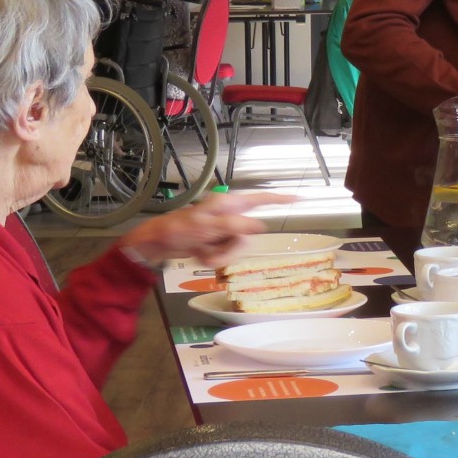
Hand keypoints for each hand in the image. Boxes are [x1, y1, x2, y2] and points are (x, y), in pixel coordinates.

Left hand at [120, 191, 294, 266]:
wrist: (156, 243)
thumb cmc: (177, 228)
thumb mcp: (206, 226)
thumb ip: (234, 225)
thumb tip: (260, 225)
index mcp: (229, 205)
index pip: (261, 200)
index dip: (281, 199)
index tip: (301, 198)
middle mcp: (229, 217)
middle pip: (249, 236)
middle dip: (231, 249)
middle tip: (212, 250)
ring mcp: (223, 232)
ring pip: (238, 249)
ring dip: (220, 256)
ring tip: (201, 253)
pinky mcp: (216, 244)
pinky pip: (226, 256)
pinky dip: (213, 259)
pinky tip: (199, 254)